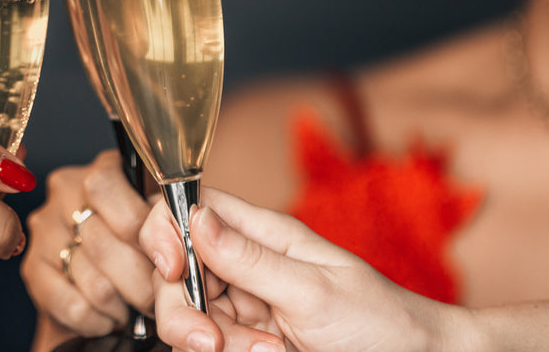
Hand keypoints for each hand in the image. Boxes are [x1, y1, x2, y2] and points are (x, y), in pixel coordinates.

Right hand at [21, 149, 154, 343]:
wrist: (99, 271)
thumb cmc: (135, 239)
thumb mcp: (155, 216)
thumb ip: (166, 219)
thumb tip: (191, 231)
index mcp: (103, 170)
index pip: (115, 196)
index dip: (146, 235)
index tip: (172, 264)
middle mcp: (66, 191)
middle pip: (104, 244)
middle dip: (141, 283)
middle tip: (160, 300)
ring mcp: (45, 229)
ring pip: (92, 281)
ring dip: (121, 305)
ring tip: (134, 308)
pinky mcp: (32, 268)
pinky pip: (71, 304)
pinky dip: (97, 319)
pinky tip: (108, 316)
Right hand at [139, 188, 447, 351]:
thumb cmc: (382, 323)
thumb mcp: (313, 289)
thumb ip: (249, 257)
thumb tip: (196, 217)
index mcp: (263, 234)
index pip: (192, 209)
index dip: (166, 231)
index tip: (173, 266)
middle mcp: (246, 266)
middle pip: (177, 271)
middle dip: (183, 307)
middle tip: (210, 340)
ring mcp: (244, 307)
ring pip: (187, 315)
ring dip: (211, 341)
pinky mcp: (244, 342)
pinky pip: (206, 346)